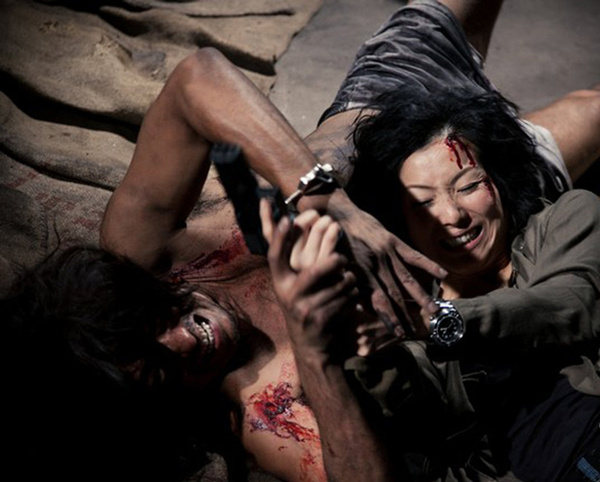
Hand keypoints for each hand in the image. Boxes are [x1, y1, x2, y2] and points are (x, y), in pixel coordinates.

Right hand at [261, 199, 340, 271]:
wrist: (328, 305)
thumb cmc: (311, 278)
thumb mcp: (293, 260)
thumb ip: (282, 237)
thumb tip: (265, 203)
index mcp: (281, 260)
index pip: (268, 234)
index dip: (265, 216)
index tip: (266, 200)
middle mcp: (291, 263)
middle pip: (298, 224)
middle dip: (312, 214)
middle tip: (322, 217)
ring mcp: (308, 267)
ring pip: (318, 229)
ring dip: (327, 222)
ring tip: (333, 225)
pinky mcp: (326, 269)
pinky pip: (330, 239)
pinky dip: (335, 231)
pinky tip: (337, 231)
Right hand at [261, 203, 358, 359]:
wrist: (311, 346)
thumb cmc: (305, 306)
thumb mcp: (293, 286)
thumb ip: (295, 260)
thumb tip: (293, 223)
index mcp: (280, 283)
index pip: (274, 256)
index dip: (280, 237)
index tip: (288, 218)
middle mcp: (288, 295)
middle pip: (316, 268)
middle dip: (335, 261)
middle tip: (342, 259)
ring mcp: (304, 309)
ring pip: (338, 283)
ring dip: (349, 280)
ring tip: (347, 283)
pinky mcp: (321, 320)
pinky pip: (346, 297)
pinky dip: (353, 295)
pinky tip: (349, 299)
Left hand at [326, 191, 444, 336]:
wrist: (337, 213)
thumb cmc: (333, 243)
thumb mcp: (336, 266)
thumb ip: (348, 286)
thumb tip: (358, 308)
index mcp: (360, 271)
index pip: (378, 300)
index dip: (389, 317)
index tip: (399, 333)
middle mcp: (376, 263)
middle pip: (395, 293)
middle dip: (406, 314)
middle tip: (416, 331)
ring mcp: (387, 251)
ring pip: (407, 278)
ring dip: (421, 295)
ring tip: (434, 310)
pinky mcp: (393, 241)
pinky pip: (413, 255)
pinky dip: (428, 265)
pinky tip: (443, 275)